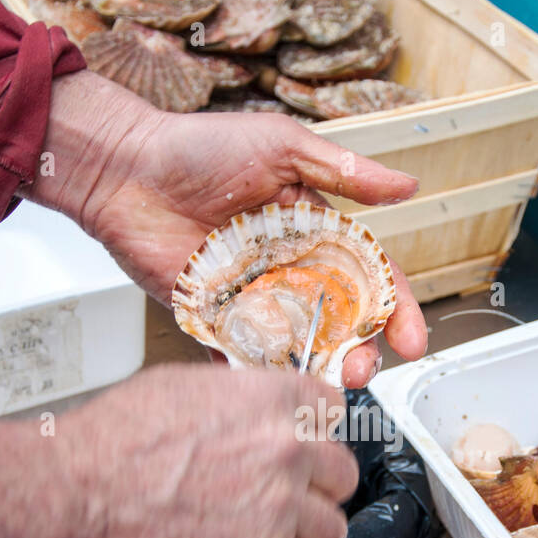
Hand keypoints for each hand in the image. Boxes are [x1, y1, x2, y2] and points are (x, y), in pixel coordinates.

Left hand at [31, 72, 427, 386]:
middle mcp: (290, 269)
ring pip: (301, 346)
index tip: (412, 339)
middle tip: (363, 370)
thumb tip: (408, 186)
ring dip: (320, 370)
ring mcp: (254, 298)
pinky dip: (263, 376)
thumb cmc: (199, 148)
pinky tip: (279, 389)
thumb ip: (346, 173)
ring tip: (329, 384)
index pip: (369, 277)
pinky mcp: (214, 319)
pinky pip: (246, 356)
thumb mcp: (284, 148)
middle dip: (360, 351)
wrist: (125, 170)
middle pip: (341, 323)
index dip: (396, 309)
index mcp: (314, 231)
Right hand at [59, 364, 357, 537]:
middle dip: (314, 488)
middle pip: (340, 474)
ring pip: (331, 529)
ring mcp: (282, 506)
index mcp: (272, 400)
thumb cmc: (112, 444)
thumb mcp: (183, 390)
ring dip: (303, 537)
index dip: (313, 434)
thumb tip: (255, 418)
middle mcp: (287, 449)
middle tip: (282, 498)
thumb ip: (237, 404)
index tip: (302, 448)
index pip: (332, 412)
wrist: (78, 496)